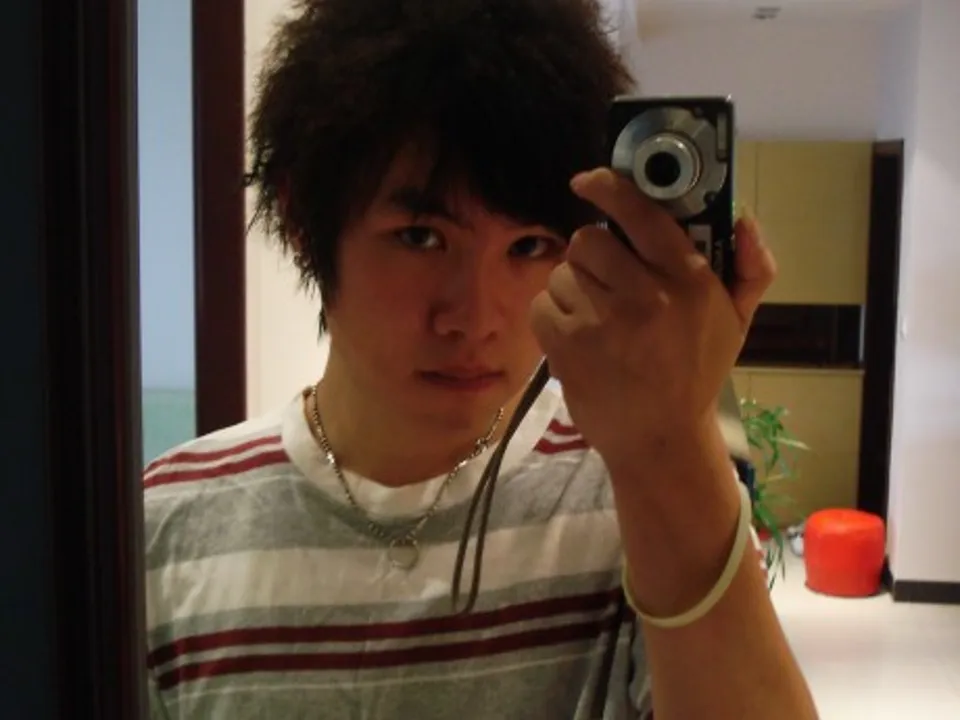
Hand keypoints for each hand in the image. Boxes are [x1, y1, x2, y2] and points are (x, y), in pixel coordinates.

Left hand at [529, 167, 775, 465]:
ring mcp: (602, 320)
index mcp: (687, 279)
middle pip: (589, 239)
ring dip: (574, 290)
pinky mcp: (567, 345)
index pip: (640, 212)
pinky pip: (542, 304)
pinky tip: (576, 337)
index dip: (609, 186)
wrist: (660, 439)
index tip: (589, 181)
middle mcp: (644, 294)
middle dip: (593, 257)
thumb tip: (745, 218)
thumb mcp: (736, 322)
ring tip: (596, 320)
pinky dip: (552, 317)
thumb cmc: (695, 375)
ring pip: (563, 272)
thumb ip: (751, 267)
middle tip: (606, 283)